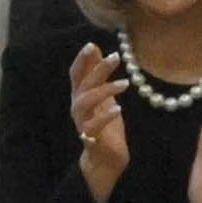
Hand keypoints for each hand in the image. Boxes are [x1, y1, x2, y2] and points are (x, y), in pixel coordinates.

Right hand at [66, 48, 133, 202]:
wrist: (106, 158)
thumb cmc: (105, 125)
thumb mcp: (104, 96)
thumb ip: (97, 75)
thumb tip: (97, 50)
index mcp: (80, 95)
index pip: (76, 73)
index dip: (82, 59)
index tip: (92, 44)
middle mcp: (78, 107)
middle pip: (84, 84)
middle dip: (98, 68)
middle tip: (116, 57)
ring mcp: (81, 122)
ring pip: (85, 101)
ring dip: (104, 89)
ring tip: (124, 83)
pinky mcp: (89, 137)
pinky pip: (93, 124)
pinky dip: (105, 115)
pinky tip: (118, 108)